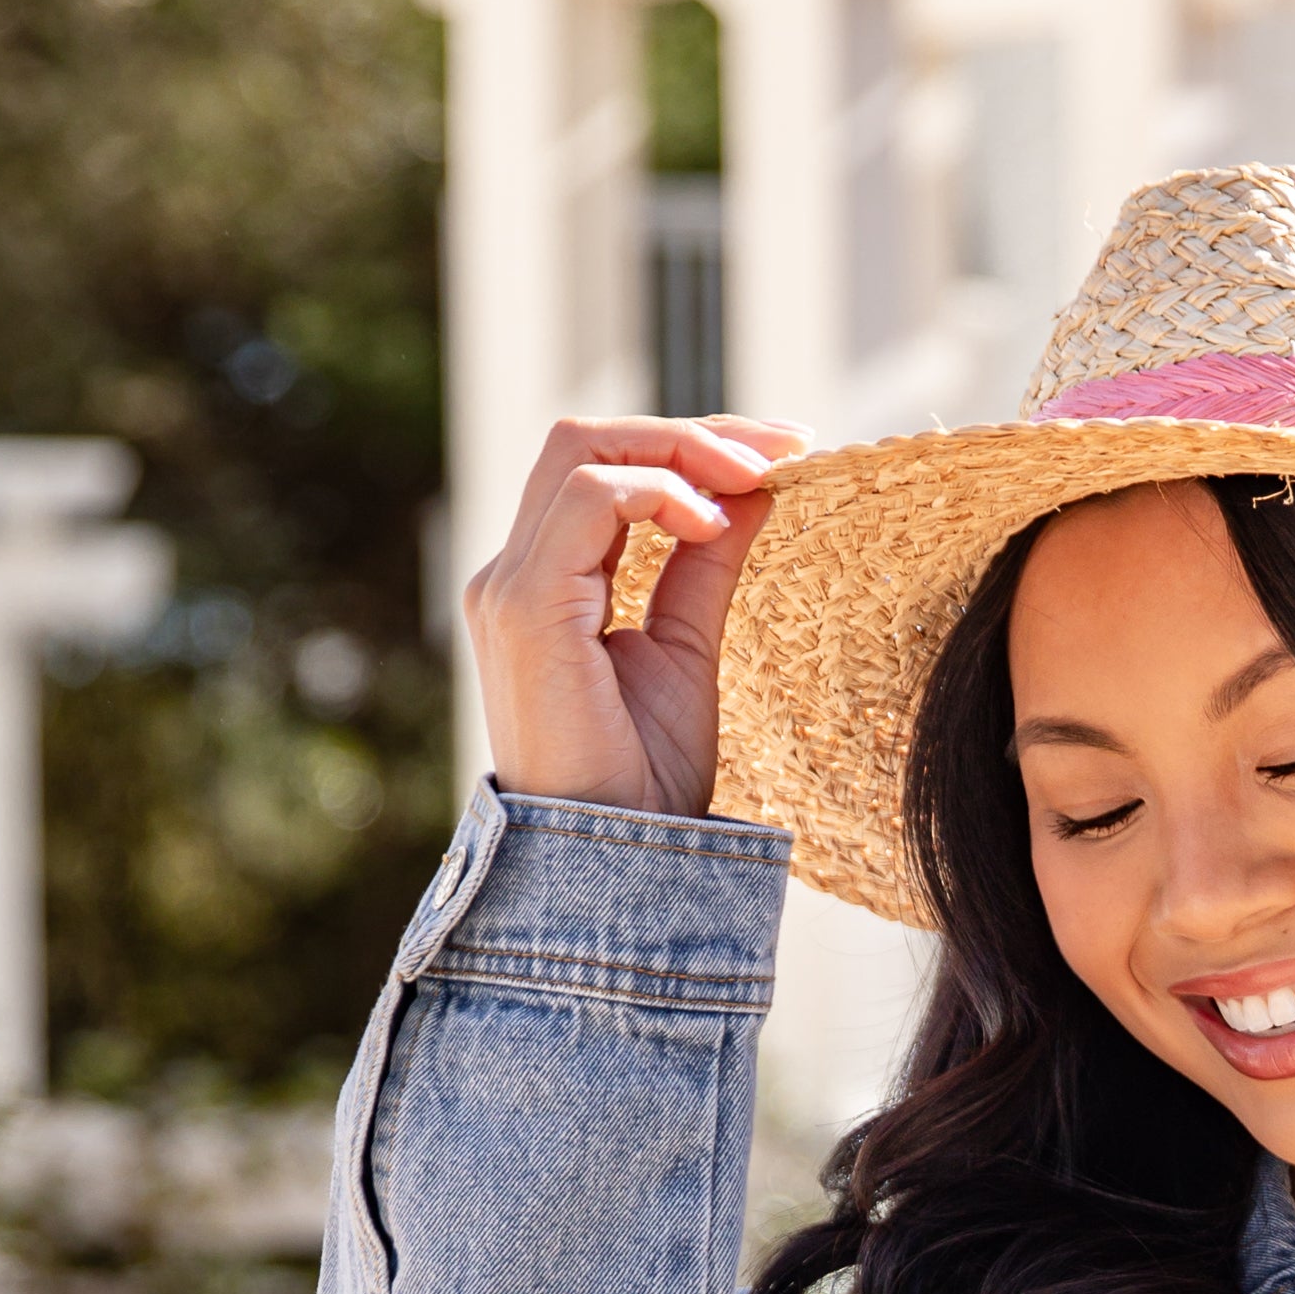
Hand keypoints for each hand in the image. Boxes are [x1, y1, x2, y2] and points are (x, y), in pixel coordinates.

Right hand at [461, 414, 809, 816]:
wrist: (613, 862)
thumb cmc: (644, 779)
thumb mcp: (688, 650)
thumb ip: (705, 566)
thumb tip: (754, 492)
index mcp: (546, 582)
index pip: (604, 468)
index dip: (690, 446)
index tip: (784, 452)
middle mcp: (513, 573)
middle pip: (586, 439)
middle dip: (691, 430)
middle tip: (784, 444)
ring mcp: (510, 586)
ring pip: (584, 451)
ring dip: (683, 450)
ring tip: (757, 479)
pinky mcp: (525, 606)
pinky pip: (590, 499)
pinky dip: (660, 492)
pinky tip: (714, 525)